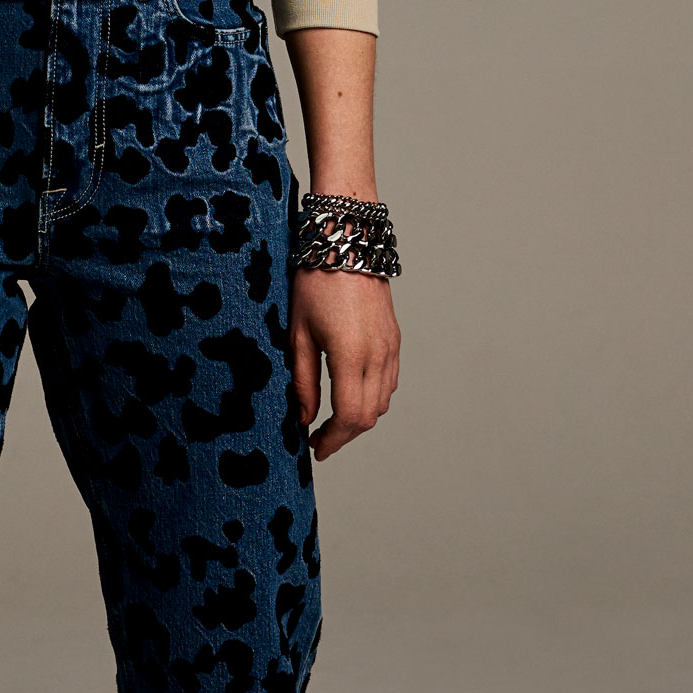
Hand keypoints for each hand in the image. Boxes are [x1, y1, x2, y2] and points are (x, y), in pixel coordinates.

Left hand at [289, 267, 398, 458]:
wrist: (346, 242)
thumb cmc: (314, 283)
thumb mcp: (298, 334)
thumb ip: (302, 381)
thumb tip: (304, 418)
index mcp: (351, 356)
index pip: (350, 417)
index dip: (333, 440)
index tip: (314, 449)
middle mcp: (378, 355)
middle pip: (369, 416)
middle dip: (344, 434)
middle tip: (318, 438)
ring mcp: (390, 347)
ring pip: (382, 402)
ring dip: (359, 417)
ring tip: (331, 419)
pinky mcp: (394, 339)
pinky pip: (389, 382)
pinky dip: (372, 397)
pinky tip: (350, 393)